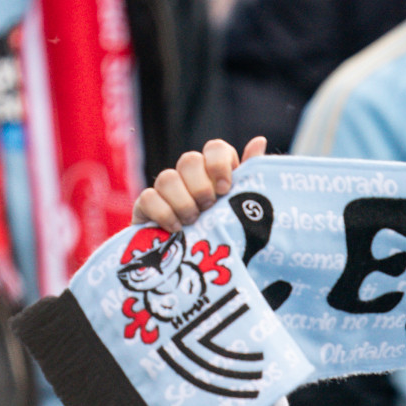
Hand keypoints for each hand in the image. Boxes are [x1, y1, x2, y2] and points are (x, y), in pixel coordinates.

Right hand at [134, 136, 264, 230]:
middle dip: (200, 186)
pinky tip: (176, 228)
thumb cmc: (223, 233)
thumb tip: (260, 140)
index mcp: (215, 173)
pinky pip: (148, 198)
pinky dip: (163, 213)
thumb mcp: (240, 208)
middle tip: (208, 207)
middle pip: (188, 160)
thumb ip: (250, 176)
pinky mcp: (146, 206)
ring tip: (193, 221)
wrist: (196, 265)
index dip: (218, 163)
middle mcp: (189, 176)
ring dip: (183, 202)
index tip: (224, 188)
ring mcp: (166, 190)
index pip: (215, 148)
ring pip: (167, 177)